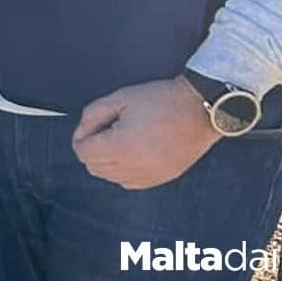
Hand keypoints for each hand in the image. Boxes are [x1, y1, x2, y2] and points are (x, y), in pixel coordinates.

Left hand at [71, 76, 220, 189]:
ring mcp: (149, 176)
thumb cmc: (163, 101)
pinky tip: (132, 153)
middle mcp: (134, 166)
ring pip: (110, 178)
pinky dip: (124, 171)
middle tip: (105, 130)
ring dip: (107, 161)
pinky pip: (129, 183)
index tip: (91, 126)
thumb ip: (92, 114)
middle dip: (92, 149)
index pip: (83, 153)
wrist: (200, 110)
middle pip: (93, 167)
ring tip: (121, 139)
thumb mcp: (120, 98)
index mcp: (122, 146)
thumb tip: (81, 132)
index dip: (81, 137)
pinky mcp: (161, 179)